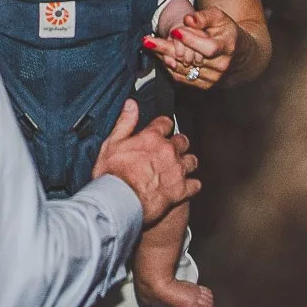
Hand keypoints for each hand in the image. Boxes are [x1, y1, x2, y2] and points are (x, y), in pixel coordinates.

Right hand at [91, 100, 199, 225]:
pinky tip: (186, 186)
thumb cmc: (112, 175)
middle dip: (178, 144)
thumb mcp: (111, 143)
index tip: (162, 128)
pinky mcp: (181, 190)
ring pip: (192, 161)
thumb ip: (125, 122)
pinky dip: (191, 185)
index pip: (165, 122)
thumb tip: (131, 104)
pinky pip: (195, 185)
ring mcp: (176, 170)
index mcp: (152, 137)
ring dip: (187, 163)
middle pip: (182, 141)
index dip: (163, 125)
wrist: (119, 202)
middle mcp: (168, 151)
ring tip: (180, 167)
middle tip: (171, 149)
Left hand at [143, 6, 241, 90]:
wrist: (241, 56)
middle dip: (168, 49)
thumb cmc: (227, 33)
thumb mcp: (220, 19)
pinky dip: (169, 66)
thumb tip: (188, 20)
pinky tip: (159, 55)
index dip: (191, 40)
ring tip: (148, 44)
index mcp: (228, 48)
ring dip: (163, 57)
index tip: (175, 31)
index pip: (209, 48)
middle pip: (191, 60)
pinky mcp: (204, 86)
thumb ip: (204, 17)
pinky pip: (182, 77)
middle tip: (148, 40)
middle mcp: (221, 66)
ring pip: (183, 69)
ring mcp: (213, 79)